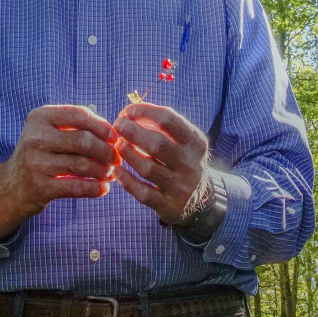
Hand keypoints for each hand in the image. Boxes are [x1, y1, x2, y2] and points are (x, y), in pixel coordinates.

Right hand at [0, 105, 120, 239]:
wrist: (12, 186)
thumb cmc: (41, 154)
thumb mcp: (50, 132)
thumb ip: (77, 126)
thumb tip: (113, 133)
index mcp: (40, 117)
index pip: (79, 115)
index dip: (101, 126)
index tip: (114, 137)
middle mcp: (35, 137)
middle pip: (83, 140)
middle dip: (105, 150)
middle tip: (116, 158)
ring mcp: (36, 162)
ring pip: (82, 165)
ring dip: (102, 170)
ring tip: (110, 173)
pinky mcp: (40, 186)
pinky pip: (76, 187)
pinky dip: (94, 188)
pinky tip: (103, 188)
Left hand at [113, 102, 209, 225]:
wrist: (201, 200)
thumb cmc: (183, 161)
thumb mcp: (184, 142)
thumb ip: (163, 126)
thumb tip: (131, 112)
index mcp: (196, 143)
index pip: (169, 120)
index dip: (145, 112)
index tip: (128, 111)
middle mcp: (190, 164)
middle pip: (157, 144)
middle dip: (132, 131)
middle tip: (118, 125)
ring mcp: (180, 187)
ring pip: (148, 168)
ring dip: (127, 153)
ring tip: (118, 145)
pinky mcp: (168, 205)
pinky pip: (142, 192)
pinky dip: (126, 180)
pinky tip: (117, 169)